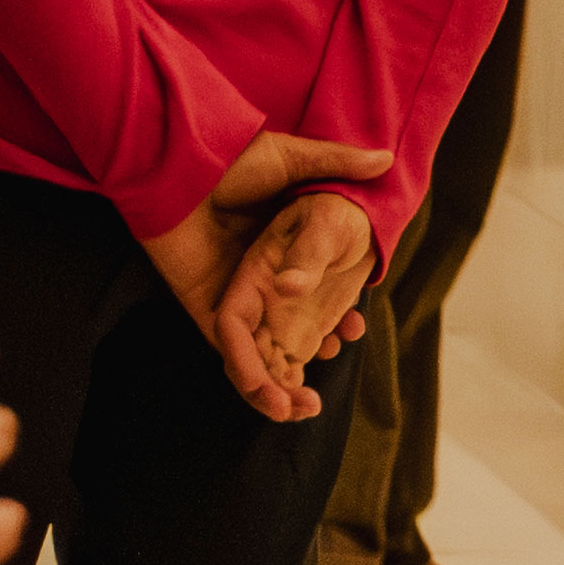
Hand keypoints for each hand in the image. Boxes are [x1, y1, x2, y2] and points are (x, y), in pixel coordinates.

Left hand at [141, 131, 387, 419]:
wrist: (179, 166)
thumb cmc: (232, 157)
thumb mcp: (293, 158)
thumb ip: (337, 161)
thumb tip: (385, 160)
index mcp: (277, 247)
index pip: (308, 296)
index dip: (333, 319)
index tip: (356, 330)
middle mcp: (255, 278)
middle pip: (283, 332)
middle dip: (305, 365)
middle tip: (328, 384)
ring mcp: (229, 294)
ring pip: (256, 351)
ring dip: (276, 385)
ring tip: (303, 407)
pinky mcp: (204, 305)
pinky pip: (228, 350)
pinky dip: (247, 376)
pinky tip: (273, 394)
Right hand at [223, 184, 380, 391]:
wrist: (362, 210)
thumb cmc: (338, 208)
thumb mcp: (326, 223)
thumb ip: (307, 253)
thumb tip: (288, 287)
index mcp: (252, 276)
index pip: (232, 327)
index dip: (242, 363)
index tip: (266, 391)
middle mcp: (261, 303)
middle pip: (250, 357)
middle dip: (267, 391)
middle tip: (300, 409)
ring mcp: (282, 316)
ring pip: (274, 365)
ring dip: (289, 390)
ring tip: (314, 404)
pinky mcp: (306, 322)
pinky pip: (303, 355)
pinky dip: (320, 359)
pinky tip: (350, 335)